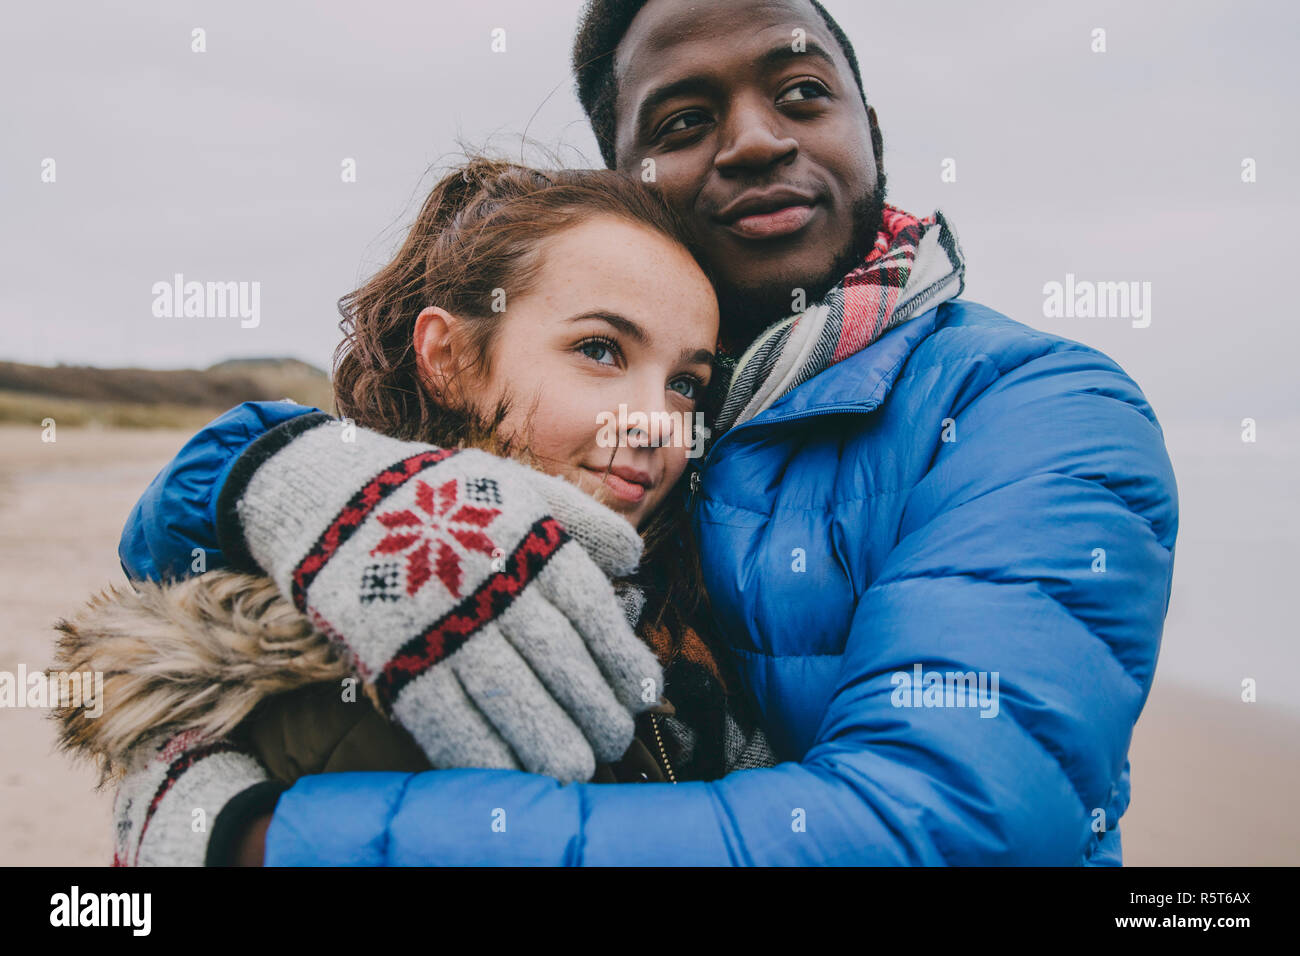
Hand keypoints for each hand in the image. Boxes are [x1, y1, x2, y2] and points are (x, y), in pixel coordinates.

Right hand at [217, 413, 663, 782]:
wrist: (332, 496)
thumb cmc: (441, 495)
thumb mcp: (516, 486)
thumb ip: (580, 518)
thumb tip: (635, 561)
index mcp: (529, 544)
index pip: (592, 612)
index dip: (623, 658)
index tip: (644, 692)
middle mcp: (494, 588)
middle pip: (562, 662)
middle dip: (597, 709)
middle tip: (616, 739)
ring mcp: (444, 628)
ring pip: (514, 699)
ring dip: (552, 742)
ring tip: (578, 768)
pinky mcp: (396, 661)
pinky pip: (449, 721)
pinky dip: (485, 755)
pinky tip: (512, 776)